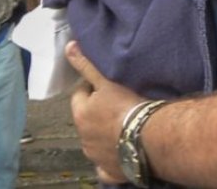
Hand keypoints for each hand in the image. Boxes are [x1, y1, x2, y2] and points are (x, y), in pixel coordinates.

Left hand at [67, 40, 144, 184]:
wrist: (147, 138)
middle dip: (96, 112)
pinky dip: (108, 159)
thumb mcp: (106, 81)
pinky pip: (104, 166)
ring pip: (95, 141)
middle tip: (115, 104)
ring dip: (103, 133)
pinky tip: (118, 153)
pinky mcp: (109, 170)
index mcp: (81, 114)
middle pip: (86, 119)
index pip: (79, 95)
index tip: (105, 85)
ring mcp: (95, 156)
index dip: (91, 88)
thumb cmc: (127, 107)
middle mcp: (83, 136)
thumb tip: (69, 46)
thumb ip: (87, 65)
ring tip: (122, 125)